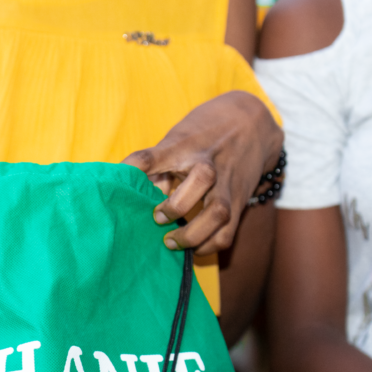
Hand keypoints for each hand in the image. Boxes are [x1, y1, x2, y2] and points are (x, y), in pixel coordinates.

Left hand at [122, 91, 282, 254]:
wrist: (252, 123)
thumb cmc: (201, 136)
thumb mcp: (176, 141)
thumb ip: (155, 167)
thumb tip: (137, 199)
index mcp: (183, 147)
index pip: (153, 155)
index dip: (133, 168)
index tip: (119, 180)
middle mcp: (208, 164)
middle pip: (201, 179)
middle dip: (176, 206)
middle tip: (157, 218)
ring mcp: (227, 184)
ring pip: (218, 213)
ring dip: (193, 234)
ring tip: (171, 242)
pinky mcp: (239, 202)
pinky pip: (228, 232)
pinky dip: (209, 246)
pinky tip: (193, 247)